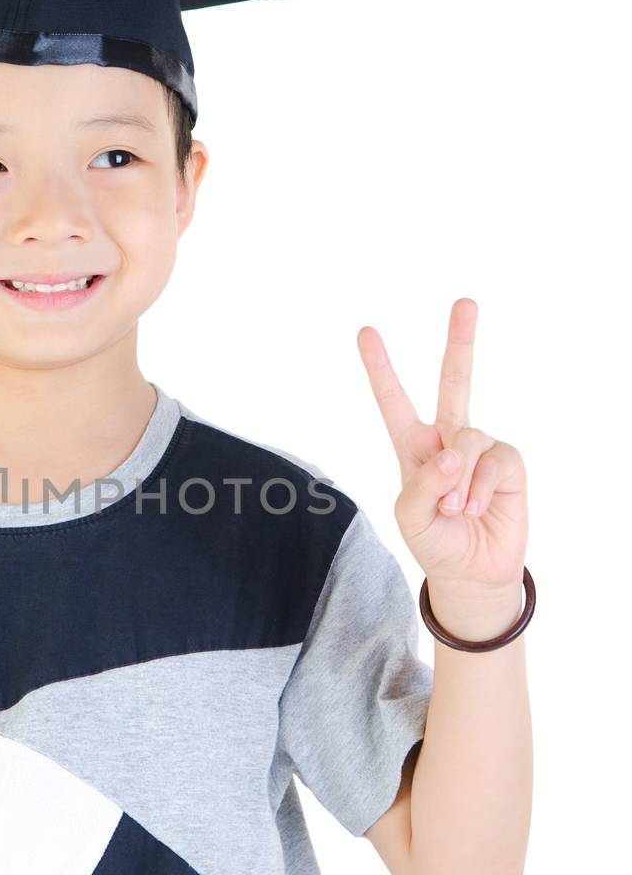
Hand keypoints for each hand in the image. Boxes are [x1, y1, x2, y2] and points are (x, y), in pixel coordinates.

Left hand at [356, 298, 528, 617]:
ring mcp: (480, 449)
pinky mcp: (508, 463)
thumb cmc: (434, 541)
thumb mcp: (410, 516)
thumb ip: (424, 481)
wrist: (471, 572)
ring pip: (467, 439)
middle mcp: (448, 440)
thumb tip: (453, 450)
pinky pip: (494, 460)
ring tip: (456, 509)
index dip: (380, 369)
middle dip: (461, 342)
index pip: (394, 402)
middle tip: (466, 302)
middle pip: (455, 382)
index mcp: (414, 448)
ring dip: (459, 480)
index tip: (365, 332)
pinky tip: (476, 509)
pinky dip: (480, 487)